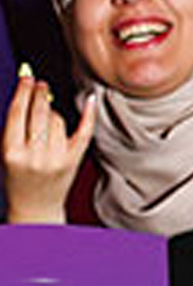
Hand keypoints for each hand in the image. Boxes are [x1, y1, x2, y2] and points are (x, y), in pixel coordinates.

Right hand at [2, 72, 95, 222]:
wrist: (35, 207)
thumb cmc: (17, 178)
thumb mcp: (6, 153)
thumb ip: (14, 128)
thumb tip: (29, 95)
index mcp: (11, 152)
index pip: (18, 113)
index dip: (23, 91)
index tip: (27, 78)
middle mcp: (34, 155)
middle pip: (39, 112)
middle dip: (39, 93)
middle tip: (40, 84)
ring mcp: (56, 157)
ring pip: (58, 119)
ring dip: (53, 112)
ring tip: (46, 114)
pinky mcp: (74, 160)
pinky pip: (84, 131)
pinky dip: (88, 114)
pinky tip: (90, 99)